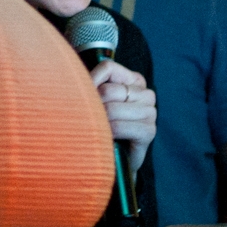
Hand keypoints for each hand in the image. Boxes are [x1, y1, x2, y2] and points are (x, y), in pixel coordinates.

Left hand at [91, 59, 155, 174]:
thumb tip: (75, 78)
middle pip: (108, 90)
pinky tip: (106, 137)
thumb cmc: (104, 125)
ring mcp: (150, 112)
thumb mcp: (97, 100)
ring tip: (97, 129)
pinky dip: (107, 133)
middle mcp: (146, 94)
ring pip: (112, 109)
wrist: (117, 159)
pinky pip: (118, 126)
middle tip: (90, 119)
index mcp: (134, 80)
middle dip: (94, 106)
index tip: (82, 95)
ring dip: (99, 121)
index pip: (108, 67)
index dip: (90, 80)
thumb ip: (91, 85)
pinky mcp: (148, 131)